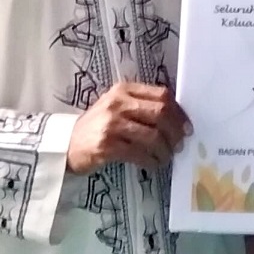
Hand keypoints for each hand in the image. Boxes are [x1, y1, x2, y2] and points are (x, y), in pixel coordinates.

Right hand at [66, 82, 191, 174]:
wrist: (67, 144)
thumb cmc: (98, 125)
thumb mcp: (118, 107)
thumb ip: (143, 106)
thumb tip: (178, 120)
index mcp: (124, 89)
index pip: (162, 95)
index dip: (179, 112)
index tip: (186, 126)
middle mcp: (118, 103)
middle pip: (161, 113)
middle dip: (176, 131)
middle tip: (179, 144)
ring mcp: (112, 124)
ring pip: (153, 136)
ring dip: (165, 150)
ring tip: (166, 157)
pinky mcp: (107, 146)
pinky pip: (139, 154)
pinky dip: (151, 161)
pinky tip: (153, 164)